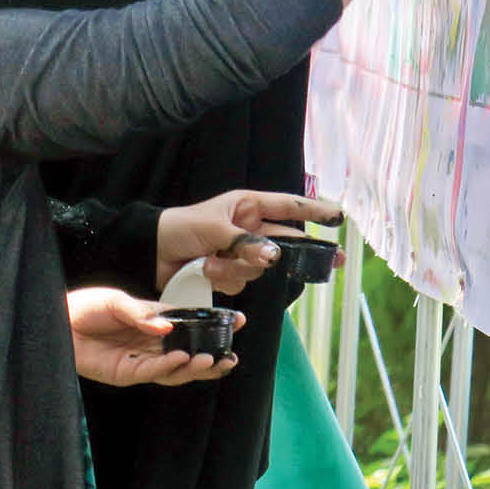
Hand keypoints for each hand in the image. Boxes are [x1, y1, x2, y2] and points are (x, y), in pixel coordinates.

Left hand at [68, 287, 241, 386]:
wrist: (57, 321)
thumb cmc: (85, 307)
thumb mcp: (116, 301)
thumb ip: (142, 313)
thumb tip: (168, 326)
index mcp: (156, 321)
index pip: (191, 325)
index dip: (214, 325)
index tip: (237, 320)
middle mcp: (153, 342)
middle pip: (189, 353)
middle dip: (212, 355)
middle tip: (231, 355)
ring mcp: (141, 360)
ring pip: (175, 369)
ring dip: (195, 366)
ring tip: (212, 360)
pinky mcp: (126, 373)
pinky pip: (152, 372)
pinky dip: (169, 367)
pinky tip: (182, 360)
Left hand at [156, 190, 344, 292]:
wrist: (150, 252)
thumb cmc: (180, 227)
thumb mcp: (214, 229)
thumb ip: (245, 243)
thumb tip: (273, 257)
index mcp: (248, 207)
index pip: (288, 206)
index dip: (314, 211)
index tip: (338, 216)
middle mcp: (249, 229)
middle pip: (287, 243)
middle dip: (306, 253)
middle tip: (335, 262)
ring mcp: (240, 253)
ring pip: (259, 268)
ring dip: (236, 268)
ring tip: (209, 262)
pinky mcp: (229, 273)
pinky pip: (241, 282)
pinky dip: (223, 279)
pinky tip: (204, 271)